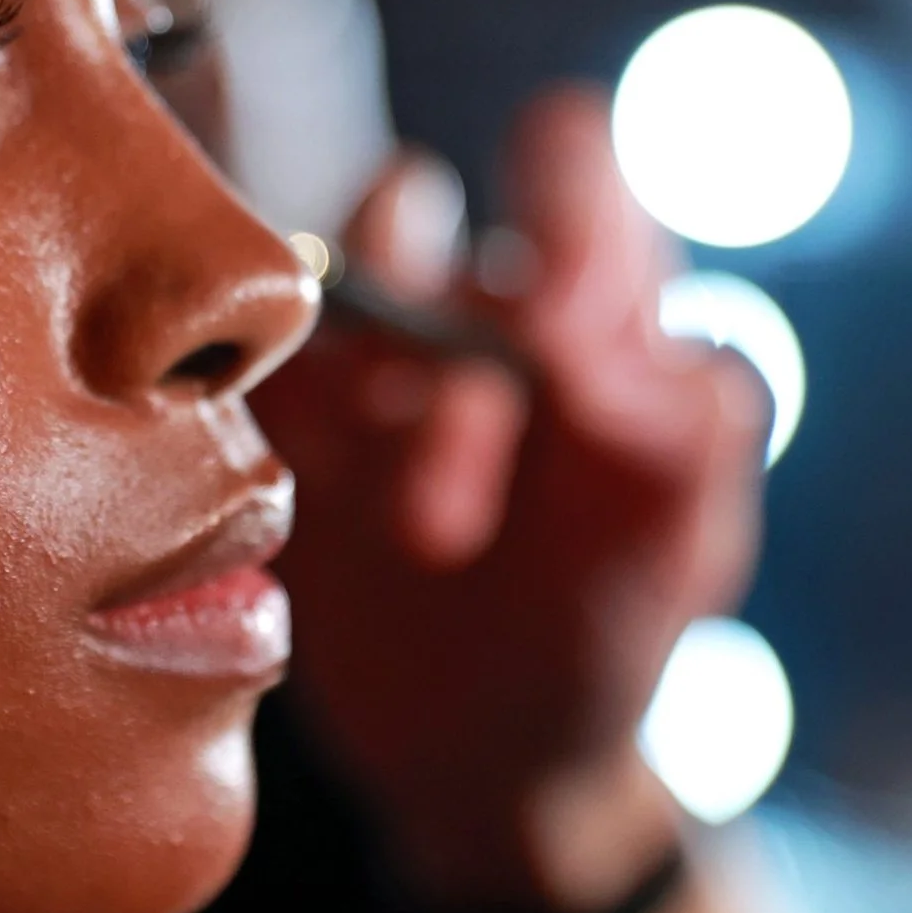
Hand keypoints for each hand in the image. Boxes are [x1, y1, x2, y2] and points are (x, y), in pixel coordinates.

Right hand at [252, 88, 771, 912]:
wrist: (492, 755)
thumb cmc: (611, 629)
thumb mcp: (688, 546)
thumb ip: (688, 429)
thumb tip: (613, 340)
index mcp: (579, 299)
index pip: (562, 157)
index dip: (556, 208)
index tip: (562, 333)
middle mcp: (453, 303)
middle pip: (403, 215)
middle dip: (437, 373)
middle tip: (452, 531)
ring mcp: (348, 366)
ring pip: (305, 298)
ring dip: (346, 406)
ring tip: (398, 538)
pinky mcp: (266, 435)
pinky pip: (223, 383)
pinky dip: (246, 437)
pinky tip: (308, 534)